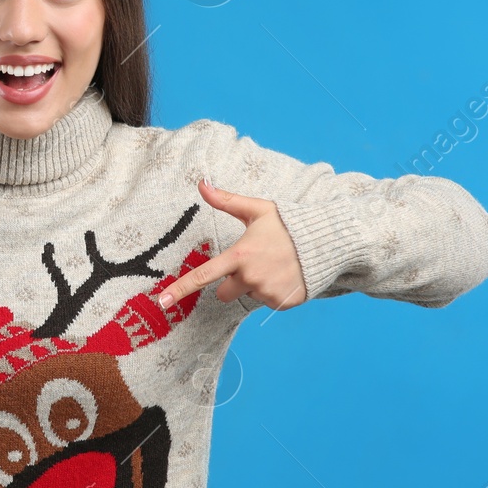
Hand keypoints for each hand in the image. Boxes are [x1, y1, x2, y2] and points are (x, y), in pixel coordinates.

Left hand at [157, 178, 306, 310]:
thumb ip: (227, 201)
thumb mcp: (257, 210)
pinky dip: (273, 291)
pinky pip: (267, 302)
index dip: (180, 289)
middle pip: (223, 293)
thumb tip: (201, 184)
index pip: (203, 275)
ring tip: (274, 266)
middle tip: (252, 263)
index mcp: (240, 255)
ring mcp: (267, 293)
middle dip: (232, 282)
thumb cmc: (288, 225)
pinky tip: (285, 275)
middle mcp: (251, 278)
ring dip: (255, 285)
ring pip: (248, 296)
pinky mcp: (282, 303)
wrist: (326, 243)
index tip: (162, 301)